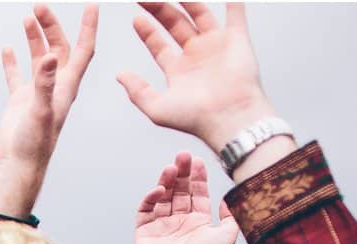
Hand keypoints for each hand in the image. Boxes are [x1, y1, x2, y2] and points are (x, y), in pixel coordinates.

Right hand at [0, 5, 98, 217]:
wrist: (19, 166)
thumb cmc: (34, 144)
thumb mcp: (41, 110)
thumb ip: (44, 83)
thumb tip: (48, 57)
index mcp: (67, 86)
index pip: (82, 50)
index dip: (88, 26)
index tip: (92, 4)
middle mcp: (55, 85)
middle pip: (59, 47)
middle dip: (51, 25)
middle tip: (39, 7)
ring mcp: (37, 92)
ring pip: (39, 57)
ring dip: (35, 37)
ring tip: (27, 18)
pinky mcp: (21, 101)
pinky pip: (17, 75)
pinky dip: (13, 61)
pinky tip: (8, 48)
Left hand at [118, 3, 276, 150]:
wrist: (228, 118)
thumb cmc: (196, 119)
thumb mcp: (157, 108)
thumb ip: (137, 91)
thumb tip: (119, 76)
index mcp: (179, 71)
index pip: (159, 45)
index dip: (147, 31)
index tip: (136, 18)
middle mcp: (197, 56)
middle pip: (175, 24)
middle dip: (159, 9)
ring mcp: (216, 46)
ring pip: (199, 14)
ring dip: (186, 0)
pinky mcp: (237, 40)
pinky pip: (235, 14)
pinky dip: (233, 2)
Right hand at [134, 152, 239, 243]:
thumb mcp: (227, 236)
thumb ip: (231, 216)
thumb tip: (227, 200)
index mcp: (198, 222)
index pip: (197, 194)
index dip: (197, 177)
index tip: (198, 161)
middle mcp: (180, 221)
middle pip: (180, 191)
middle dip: (181, 173)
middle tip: (182, 156)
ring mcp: (161, 226)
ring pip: (163, 196)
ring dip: (166, 181)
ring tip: (171, 167)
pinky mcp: (144, 232)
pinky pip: (146, 210)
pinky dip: (151, 197)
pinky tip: (160, 189)